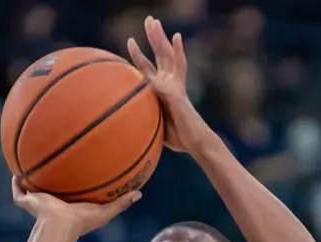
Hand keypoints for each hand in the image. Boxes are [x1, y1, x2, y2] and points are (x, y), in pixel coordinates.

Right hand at [11, 176, 139, 238]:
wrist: (59, 225)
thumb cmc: (82, 221)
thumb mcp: (105, 211)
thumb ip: (121, 203)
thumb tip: (140, 193)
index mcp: (68, 206)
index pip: (69, 194)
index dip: (71, 185)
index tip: (75, 172)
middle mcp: (52, 204)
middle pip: (48, 190)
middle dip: (48, 180)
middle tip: (51, 165)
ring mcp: (37, 203)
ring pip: (30, 191)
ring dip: (29, 180)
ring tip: (28, 164)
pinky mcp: (26, 202)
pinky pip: (17, 192)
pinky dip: (15, 183)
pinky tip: (14, 171)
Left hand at [127, 16, 206, 153]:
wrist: (195, 143)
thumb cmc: (177, 138)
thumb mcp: (152, 124)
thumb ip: (144, 116)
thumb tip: (126, 120)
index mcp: (163, 91)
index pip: (148, 68)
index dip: (139, 56)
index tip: (130, 41)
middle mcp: (170, 83)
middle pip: (160, 54)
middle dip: (153, 37)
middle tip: (149, 19)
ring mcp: (175, 84)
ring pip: (167, 55)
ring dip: (160, 38)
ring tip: (154, 22)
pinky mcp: (177, 90)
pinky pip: (177, 67)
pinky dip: (177, 51)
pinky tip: (176, 37)